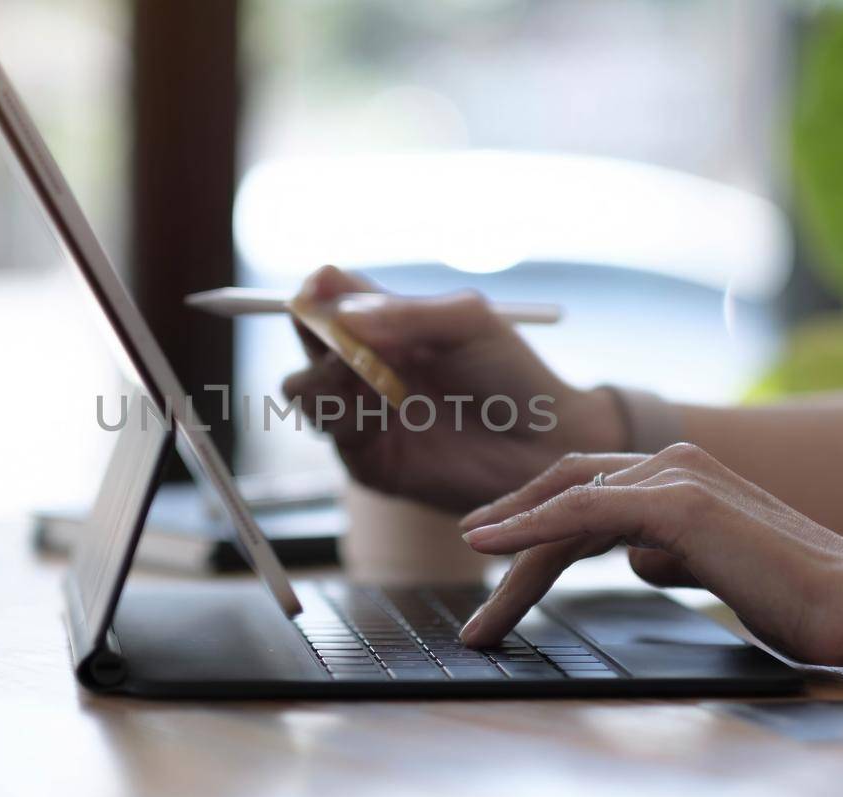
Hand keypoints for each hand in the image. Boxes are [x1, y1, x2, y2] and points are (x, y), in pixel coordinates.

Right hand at [281, 266, 625, 512]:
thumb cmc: (513, 376)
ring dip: (324, 380)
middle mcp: (366, 364)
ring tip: (370, 382)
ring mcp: (362, 411)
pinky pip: (331, 433)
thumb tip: (341, 316)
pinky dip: (346, 419)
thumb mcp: (468, 323)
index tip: (322, 292)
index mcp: (387, 322)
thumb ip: (406, 313)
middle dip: (313, 336)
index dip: (316, 292)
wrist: (541, 446)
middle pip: (304, 338)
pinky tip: (382, 415)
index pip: (327, 294)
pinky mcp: (368, 458)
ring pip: (301, 389)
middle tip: (345, 344)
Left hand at [456, 443, 842, 664]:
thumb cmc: (794, 594)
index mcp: (680, 473)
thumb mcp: (714, 568)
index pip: (585, 488)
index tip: (490, 546)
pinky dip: (528, 529)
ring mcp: (673, 476)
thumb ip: (671, 554)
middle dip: (508, 529)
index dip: (531, 514)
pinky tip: (488, 547)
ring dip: (510, 553)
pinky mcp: (677, 503)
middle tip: (468, 565)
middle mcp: (671, 461)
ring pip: (564, 508)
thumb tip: (638, 559)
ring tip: (482, 610)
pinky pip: (581, 514)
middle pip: (564, 491)